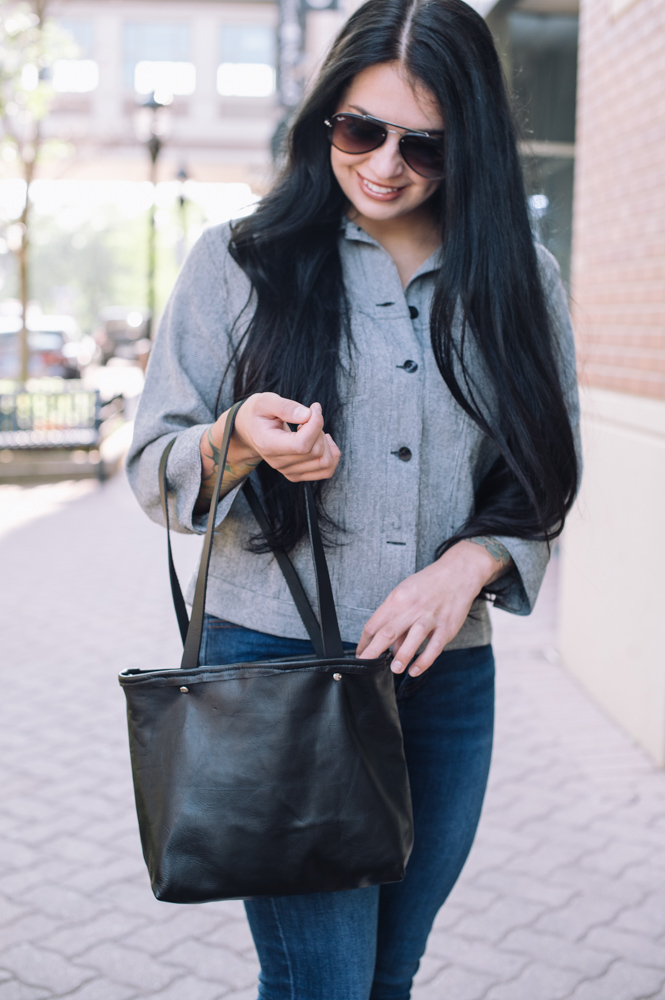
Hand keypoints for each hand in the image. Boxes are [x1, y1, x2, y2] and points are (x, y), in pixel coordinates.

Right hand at [232, 392, 340, 481]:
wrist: (248, 430)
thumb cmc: (258, 413)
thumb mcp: (266, 402)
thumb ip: (285, 407)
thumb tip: (308, 415)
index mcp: (269, 445)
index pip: (302, 444)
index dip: (316, 424)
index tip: (314, 407)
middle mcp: (279, 463)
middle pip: (316, 452)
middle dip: (319, 428)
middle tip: (309, 415)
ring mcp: (288, 471)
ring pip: (325, 463)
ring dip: (327, 443)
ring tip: (314, 429)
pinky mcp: (297, 474)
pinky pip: (325, 471)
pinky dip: (331, 454)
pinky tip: (320, 440)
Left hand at [356, 541, 507, 675]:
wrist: (458, 572)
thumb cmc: (428, 585)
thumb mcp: (405, 594)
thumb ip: (397, 619)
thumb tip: (390, 647)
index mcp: (397, 598)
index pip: (374, 624)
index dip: (364, 642)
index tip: (361, 655)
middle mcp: (412, 607)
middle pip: (388, 632)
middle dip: (374, 651)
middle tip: (365, 666)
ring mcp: (430, 617)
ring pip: (413, 638)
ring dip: (402, 656)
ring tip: (395, 669)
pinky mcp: (447, 626)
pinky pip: (435, 646)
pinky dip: (424, 660)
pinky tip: (415, 670)